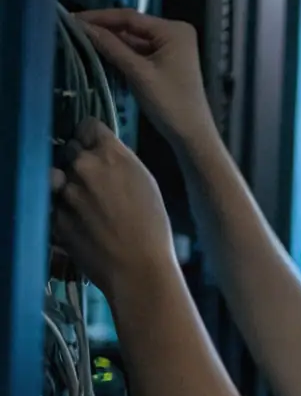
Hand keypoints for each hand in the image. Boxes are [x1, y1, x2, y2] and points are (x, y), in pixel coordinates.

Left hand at [50, 120, 177, 297]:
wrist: (138, 269)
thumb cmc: (152, 229)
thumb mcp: (146, 183)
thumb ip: (120, 163)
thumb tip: (105, 156)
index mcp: (110, 154)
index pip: (87, 126)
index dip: (91, 137)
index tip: (93, 147)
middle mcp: (83, 167)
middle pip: (70, 149)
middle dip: (79, 162)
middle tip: (94, 182)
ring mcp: (66, 192)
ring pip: (56, 175)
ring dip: (65, 184)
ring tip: (82, 203)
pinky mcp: (55, 216)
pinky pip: (53, 203)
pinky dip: (63, 211)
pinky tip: (82, 225)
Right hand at [75, 9, 215, 150]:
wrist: (192, 135)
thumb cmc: (169, 104)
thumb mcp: (138, 73)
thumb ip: (111, 47)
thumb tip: (83, 27)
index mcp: (173, 30)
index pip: (130, 17)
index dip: (100, 17)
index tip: (73, 18)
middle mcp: (174, 33)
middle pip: (132, 27)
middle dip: (104, 30)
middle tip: (72, 30)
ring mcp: (171, 48)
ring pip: (134, 40)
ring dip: (110, 43)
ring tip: (79, 40)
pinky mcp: (166, 62)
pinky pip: (139, 53)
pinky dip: (121, 55)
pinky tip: (99, 54)